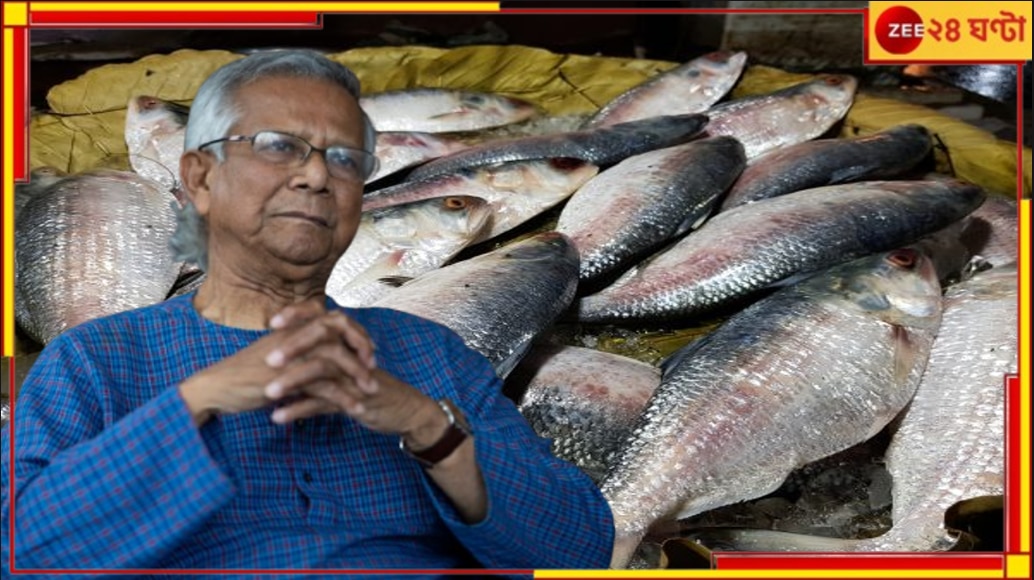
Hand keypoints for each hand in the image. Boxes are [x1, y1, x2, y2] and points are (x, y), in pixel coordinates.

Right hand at [178, 297, 375, 425]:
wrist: (216, 388)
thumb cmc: (245, 374)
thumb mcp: (277, 357)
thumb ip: (299, 351)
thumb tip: (324, 354)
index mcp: (294, 327)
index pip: (333, 318)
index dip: (354, 332)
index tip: (368, 350)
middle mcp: (294, 335)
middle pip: (340, 330)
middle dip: (362, 347)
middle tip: (374, 367)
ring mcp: (291, 355)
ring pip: (336, 358)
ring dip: (357, 376)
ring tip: (371, 391)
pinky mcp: (287, 378)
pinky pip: (324, 386)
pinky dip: (343, 398)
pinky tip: (355, 409)